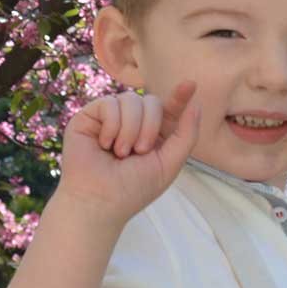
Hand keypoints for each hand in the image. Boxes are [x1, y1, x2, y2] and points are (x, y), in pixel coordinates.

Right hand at [58, 80, 201, 224]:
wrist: (99, 202)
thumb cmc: (133, 189)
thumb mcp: (169, 164)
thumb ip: (186, 134)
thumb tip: (197, 102)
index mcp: (152, 135)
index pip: (168, 109)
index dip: (179, 97)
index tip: (190, 85)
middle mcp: (131, 124)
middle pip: (151, 101)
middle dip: (150, 126)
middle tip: (140, 151)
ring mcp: (110, 118)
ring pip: (131, 100)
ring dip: (130, 129)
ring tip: (120, 153)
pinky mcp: (89, 116)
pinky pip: (109, 103)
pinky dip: (111, 125)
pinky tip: (104, 145)